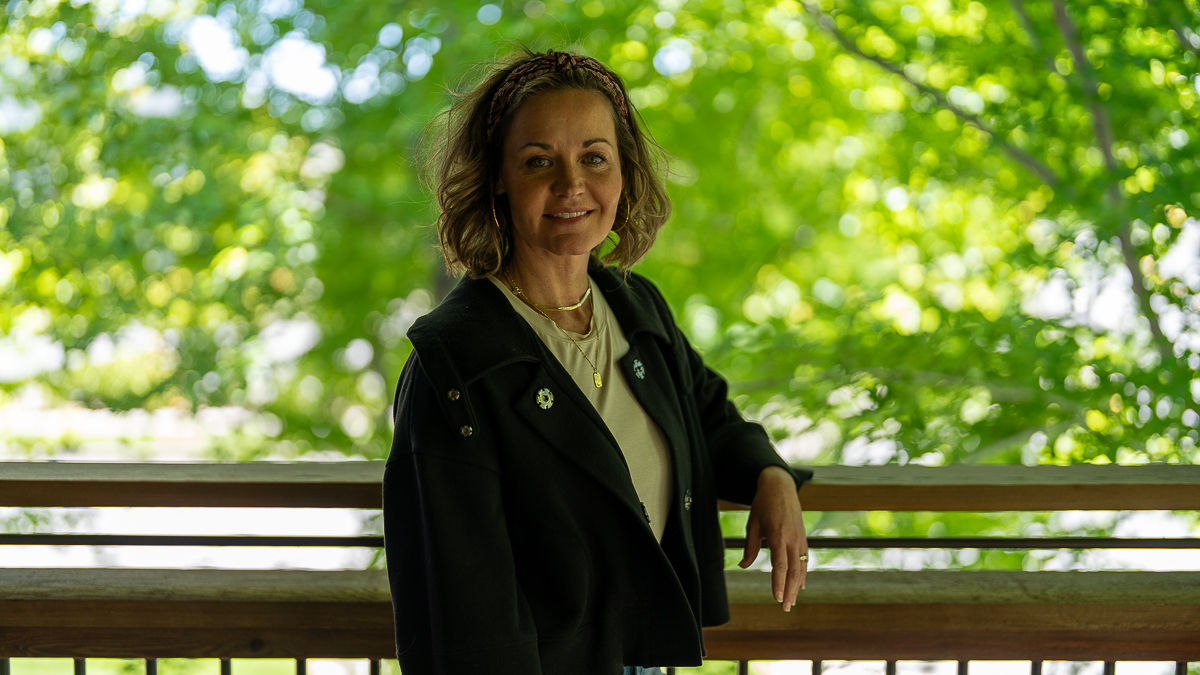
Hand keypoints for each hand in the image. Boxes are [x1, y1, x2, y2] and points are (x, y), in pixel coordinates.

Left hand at [738, 465, 807, 610]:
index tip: (777, 598)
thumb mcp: (752, 524)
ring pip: (801, 567)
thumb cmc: (763, 504)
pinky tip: (800, 585)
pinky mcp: (803, 537)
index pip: (779, 565)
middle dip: (789, 591)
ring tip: (791, 602)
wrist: (780, 486)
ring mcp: (800, 538)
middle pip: (793, 571)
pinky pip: (804, 559)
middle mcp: (792, 539)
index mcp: (778, 536)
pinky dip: (802, 574)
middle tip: (785, 608)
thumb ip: (749, 547)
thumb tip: (743, 566)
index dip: (778, 583)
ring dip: (796, 586)